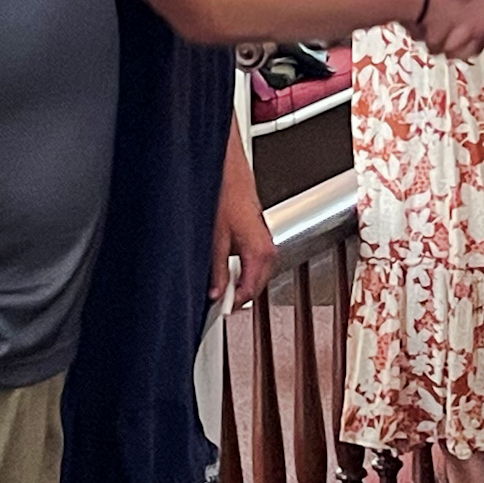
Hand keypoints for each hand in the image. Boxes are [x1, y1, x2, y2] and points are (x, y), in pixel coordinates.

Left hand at [210, 132, 277, 307]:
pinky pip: (257, 261)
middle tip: (219, 304)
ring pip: (259, 274)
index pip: (251, 290)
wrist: (229, 171)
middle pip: (258, 285)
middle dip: (240, 296)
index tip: (219, 311)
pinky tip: (231, 269)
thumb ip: (218, 270)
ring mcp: (266, 241)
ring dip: (243, 282)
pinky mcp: (261, 235)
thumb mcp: (215, 239)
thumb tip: (216, 292)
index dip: (233, 304)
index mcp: (260, 252)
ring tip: (223, 288)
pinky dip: (246, 269)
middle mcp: (268, 248)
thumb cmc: (225, 196)